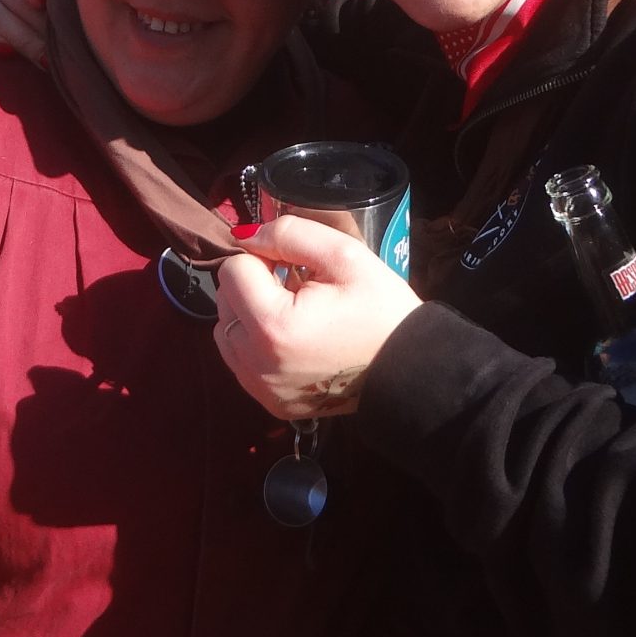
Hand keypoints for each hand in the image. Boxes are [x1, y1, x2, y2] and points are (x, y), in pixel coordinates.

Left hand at [213, 216, 421, 419]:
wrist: (410, 371)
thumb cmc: (382, 311)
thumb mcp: (345, 256)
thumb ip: (289, 234)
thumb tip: (245, 235)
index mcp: (272, 326)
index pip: (233, 269)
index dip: (264, 258)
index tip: (295, 266)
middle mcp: (257, 364)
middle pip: (225, 300)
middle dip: (254, 285)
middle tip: (297, 287)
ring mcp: (261, 388)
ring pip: (226, 331)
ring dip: (250, 314)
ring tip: (295, 312)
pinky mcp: (269, 402)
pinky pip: (241, 361)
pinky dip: (255, 344)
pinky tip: (292, 338)